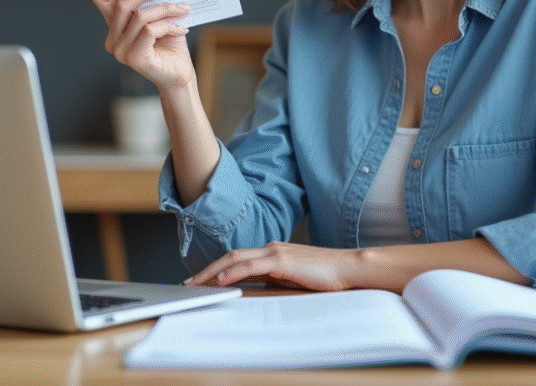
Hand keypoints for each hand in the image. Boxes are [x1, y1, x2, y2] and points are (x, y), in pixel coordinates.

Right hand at [91, 0, 192, 91]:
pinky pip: (150, 30)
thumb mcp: (160, 18)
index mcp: (115, 28)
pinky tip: (182, 30)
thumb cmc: (171, 46)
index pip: (101, 1)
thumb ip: (152, 3)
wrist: (180, 76)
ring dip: (165, 9)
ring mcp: (121, 51)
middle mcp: (113, 40)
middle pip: (122, 5)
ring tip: (183, 9)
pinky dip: (169, 26)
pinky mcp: (134, 58)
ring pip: (140, 17)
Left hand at [184, 242, 360, 291]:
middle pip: (230, 256)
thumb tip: (253, 287)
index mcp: (272, 251)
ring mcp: (275, 252)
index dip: (215, 267)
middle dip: (206, 269)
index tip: (199, 280)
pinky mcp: (282, 260)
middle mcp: (270, 248)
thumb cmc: (324, 275)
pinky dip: (233, 272)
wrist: (347, 267)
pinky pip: (251, 266)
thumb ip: (273, 278)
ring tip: (196, 283)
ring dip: (212, 271)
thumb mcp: (292, 277)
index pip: (237, 258)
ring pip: (235, 259)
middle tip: (188, 283)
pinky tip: (220, 280)